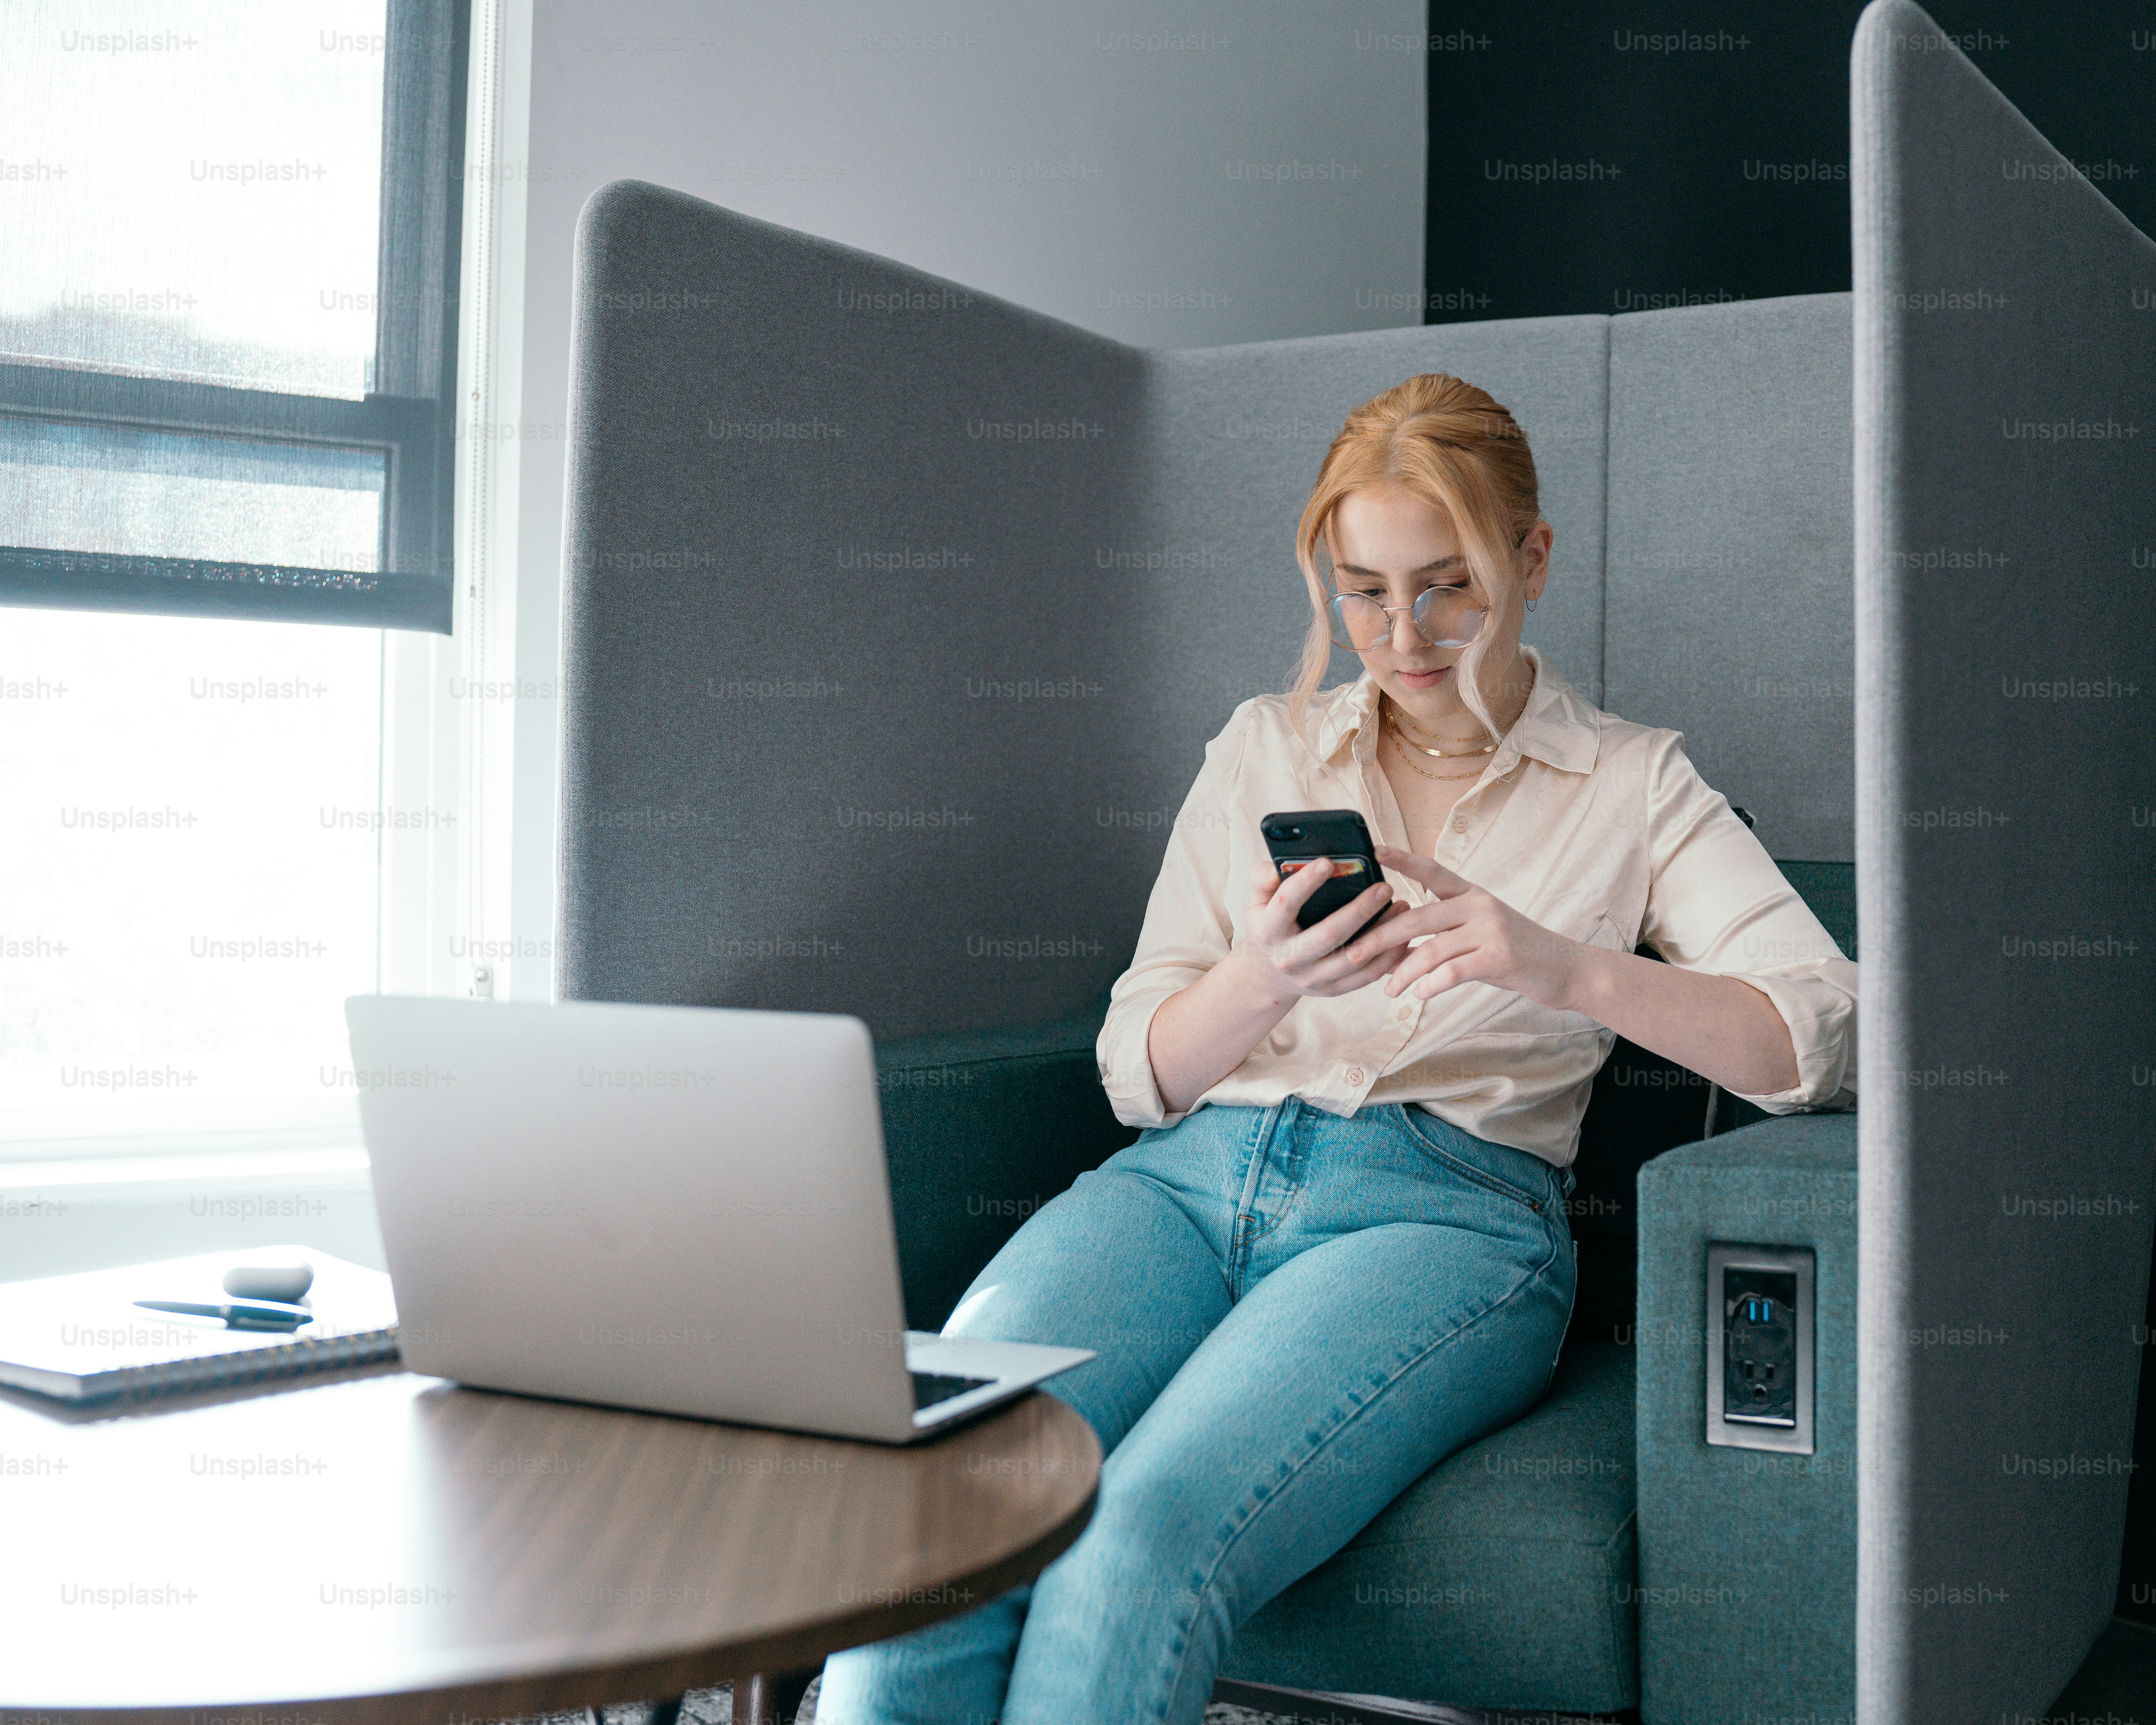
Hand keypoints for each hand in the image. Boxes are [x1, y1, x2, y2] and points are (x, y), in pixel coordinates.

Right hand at [1238, 855, 1400, 1004]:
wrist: (1269, 976)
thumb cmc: (1269, 926)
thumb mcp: (1257, 903)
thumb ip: (1263, 879)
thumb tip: (1277, 867)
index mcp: (1267, 932)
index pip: (1286, 905)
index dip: (1305, 883)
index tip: (1328, 861)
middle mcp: (1289, 959)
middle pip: (1329, 935)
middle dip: (1359, 910)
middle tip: (1384, 886)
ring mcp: (1312, 979)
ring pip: (1354, 957)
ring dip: (1382, 932)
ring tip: (1402, 906)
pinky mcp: (1333, 990)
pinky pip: (1366, 976)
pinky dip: (1389, 956)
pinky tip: (1403, 934)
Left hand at [1344, 845, 1583, 1006]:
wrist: (1566, 969)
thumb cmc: (1516, 954)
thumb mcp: (1479, 935)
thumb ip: (1441, 936)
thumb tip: (1392, 952)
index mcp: (1471, 894)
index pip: (1431, 871)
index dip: (1402, 860)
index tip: (1374, 849)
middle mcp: (1479, 905)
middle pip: (1417, 917)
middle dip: (1381, 936)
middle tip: (1353, 952)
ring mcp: (1491, 929)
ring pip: (1431, 948)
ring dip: (1403, 972)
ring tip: (1388, 991)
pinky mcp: (1500, 956)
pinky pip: (1453, 970)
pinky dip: (1431, 984)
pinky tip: (1419, 995)